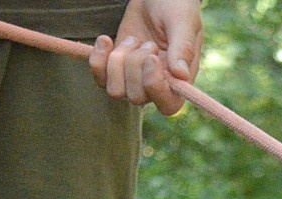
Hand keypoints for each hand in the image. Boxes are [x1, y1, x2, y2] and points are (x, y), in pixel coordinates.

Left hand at [89, 0, 203, 116]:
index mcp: (179, 82)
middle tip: (147, 42)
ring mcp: (135, 80)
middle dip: (135, 65)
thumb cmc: (175, 6)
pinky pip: (100, 77)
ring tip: (132, 40)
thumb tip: (181, 76)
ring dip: (118, 62)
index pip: (167, 106)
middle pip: (136, 97)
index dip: (154, 87)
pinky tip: (107, 40)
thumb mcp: (183, 22)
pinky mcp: (116, 68)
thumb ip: (183, 48)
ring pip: (116, 91)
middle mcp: (157, 87)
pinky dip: (99, 59)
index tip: (152, 58)